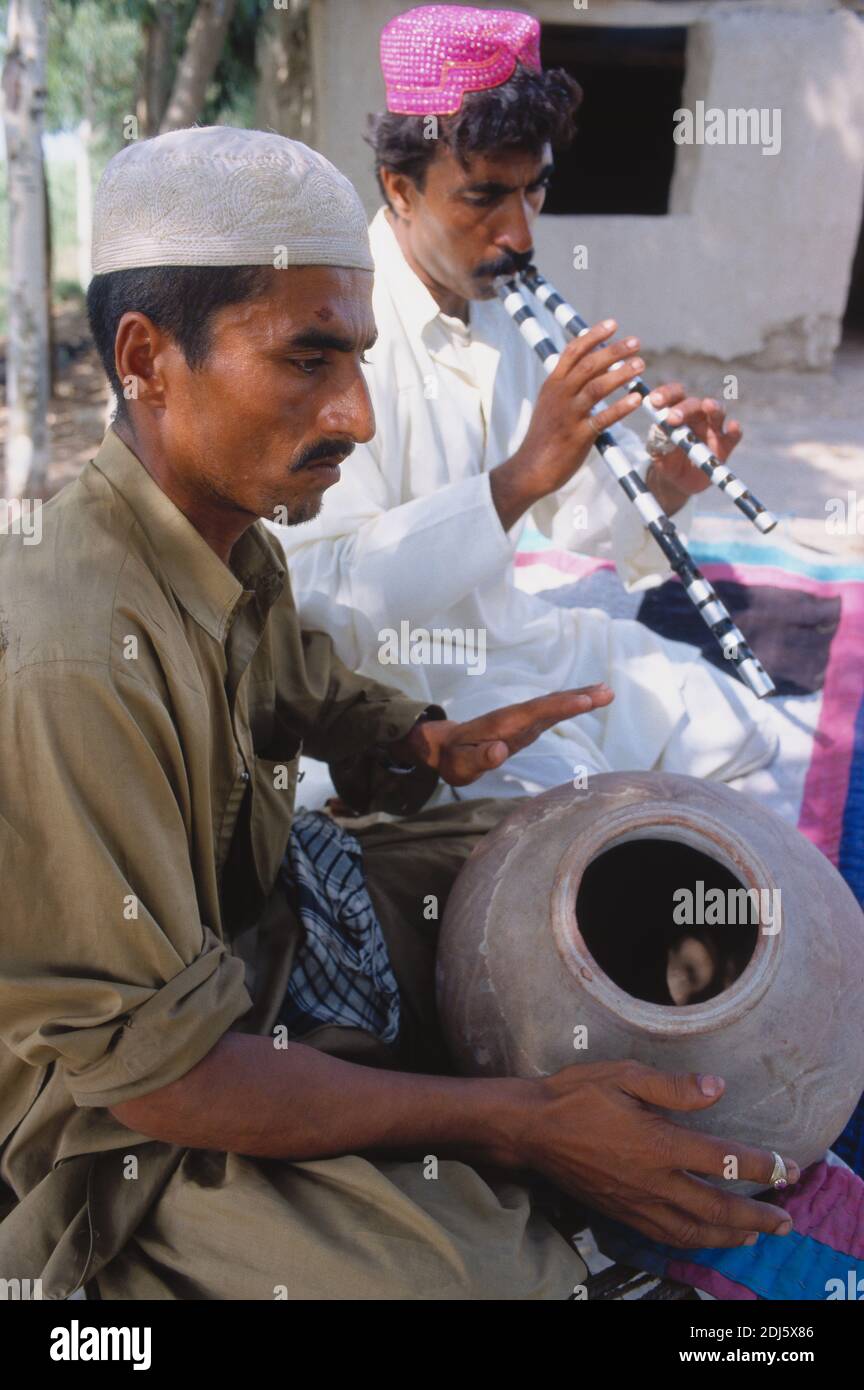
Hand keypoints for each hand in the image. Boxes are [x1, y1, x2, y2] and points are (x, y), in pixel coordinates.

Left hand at [391, 685, 613, 787]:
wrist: (446, 747)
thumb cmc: (453, 759)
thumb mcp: (461, 766)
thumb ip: (478, 759)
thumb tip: (500, 751)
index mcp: (502, 724)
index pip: (534, 713)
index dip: (558, 707)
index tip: (583, 701)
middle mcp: (516, 717)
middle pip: (549, 704)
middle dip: (578, 697)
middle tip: (607, 692)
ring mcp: (523, 719)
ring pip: (554, 704)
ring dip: (580, 697)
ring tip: (608, 691)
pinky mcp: (528, 724)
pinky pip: (553, 711)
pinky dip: (572, 704)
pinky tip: (590, 700)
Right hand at [491, 320, 645, 530]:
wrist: (530, 468)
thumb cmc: (545, 436)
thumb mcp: (550, 404)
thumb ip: (569, 384)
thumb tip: (595, 364)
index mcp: (553, 385)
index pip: (573, 352)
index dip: (593, 336)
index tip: (613, 325)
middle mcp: (560, 396)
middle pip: (589, 365)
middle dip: (614, 351)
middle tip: (636, 342)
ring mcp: (568, 415)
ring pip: (596, 387)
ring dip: (620, 374)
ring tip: (640, 365)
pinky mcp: (577, 436)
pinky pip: (602, 418)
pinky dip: (620, 407)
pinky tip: (636, 399)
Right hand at [516, 1061, 798, 1248]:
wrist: (530, 1128)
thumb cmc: (576, 1095)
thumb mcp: (624, 1075)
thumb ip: (674, 1087)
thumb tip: (718, 1088)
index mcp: (658, 1143)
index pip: (723, 1160)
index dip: (761, 1166)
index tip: (788, 1168)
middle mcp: (652, 1180)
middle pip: (717, 1208)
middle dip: (757, 1217)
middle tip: (786, 1221)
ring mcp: (636, 1201)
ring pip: (694, 1230)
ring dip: (730, 1236)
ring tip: (753, 1236)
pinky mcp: (620, 1212)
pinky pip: (666, 1235)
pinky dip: (694, 1240)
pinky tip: (703, 1235)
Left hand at [646, 384, 742, 509]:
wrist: (677, 481)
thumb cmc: (666, 459)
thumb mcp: (658, 452)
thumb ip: (659, 441)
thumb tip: (662, 432)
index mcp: (678, 412)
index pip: (674, 395)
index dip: (666, 394)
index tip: (654, 400)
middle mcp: (697, 416)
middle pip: (694, 404)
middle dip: (684, 409)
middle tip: (672, 418)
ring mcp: (713, 430)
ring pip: (717, 413)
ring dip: (713, 408)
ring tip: (708, 406)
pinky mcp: (724, 446)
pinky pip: (733, 436)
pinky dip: (734, 430)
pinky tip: (732, 427)